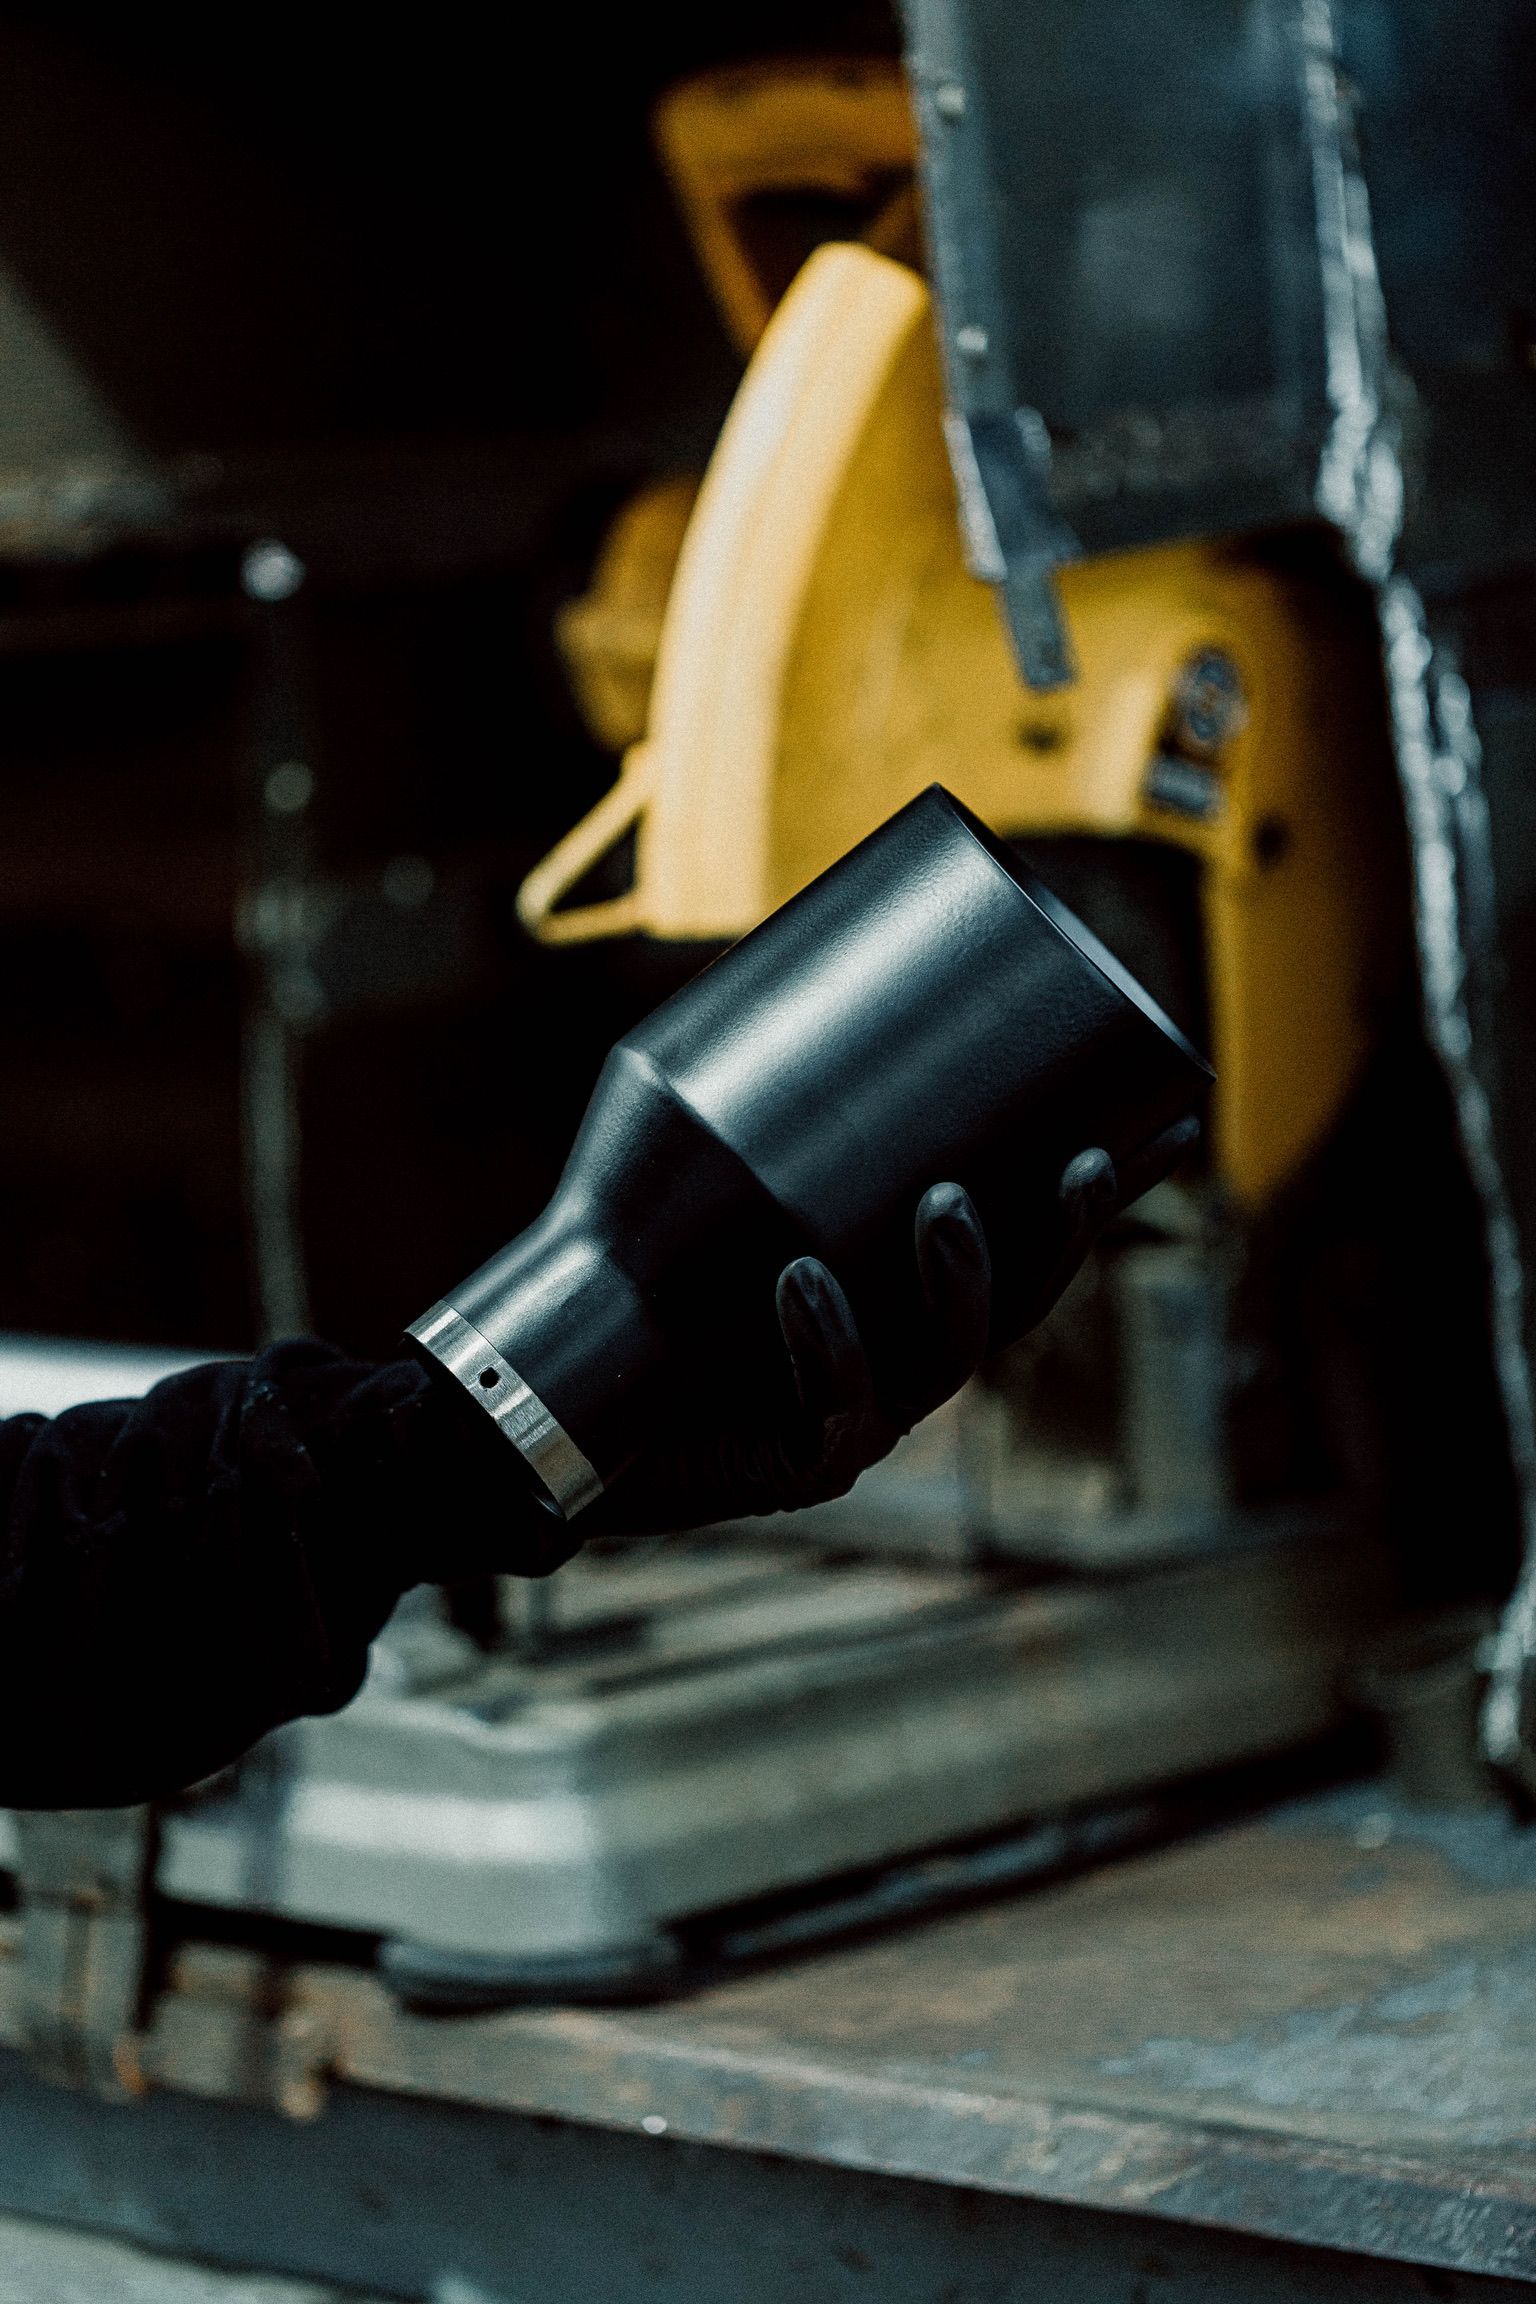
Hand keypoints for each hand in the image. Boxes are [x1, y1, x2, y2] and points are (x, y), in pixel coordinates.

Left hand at [583, 1117, 1196, 1536]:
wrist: (555, 1381)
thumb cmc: (636, 1254)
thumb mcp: (702, 1141)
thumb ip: (760, 1067)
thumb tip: (806, 938)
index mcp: (910, 1277)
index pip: (1035, 1227)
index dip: (1114, 1184)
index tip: (1179, 1115)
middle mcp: (907, 1345)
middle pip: (1020, 1296)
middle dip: (1065, 1236)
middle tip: (1086, 1162)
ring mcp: (863, 1409)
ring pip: (948, 1358)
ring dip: (962, 1281)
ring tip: (946, 1204)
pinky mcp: (798, 1462)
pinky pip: (832, 1408)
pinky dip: (825, 1343)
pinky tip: (802, 1284)